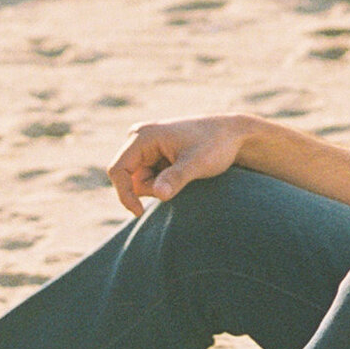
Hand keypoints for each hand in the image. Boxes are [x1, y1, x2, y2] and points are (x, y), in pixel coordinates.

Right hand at [109, 113, 249, 216]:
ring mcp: (145, 147)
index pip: (117, 170)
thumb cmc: (216, 145)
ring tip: (184, 172)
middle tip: (179, 180)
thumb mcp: (197, 163)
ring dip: (158, 186)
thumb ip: (176, 178)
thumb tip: (158, 194)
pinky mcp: (153, 155)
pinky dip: (163, 183)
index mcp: (143, 136)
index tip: (140, 212)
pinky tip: (182, 171)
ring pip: (139, 181)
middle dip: (150, 188)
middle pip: (128, 178)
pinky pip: (148, 179)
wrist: (232, 136)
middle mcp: (139, 138)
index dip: (124, 194)